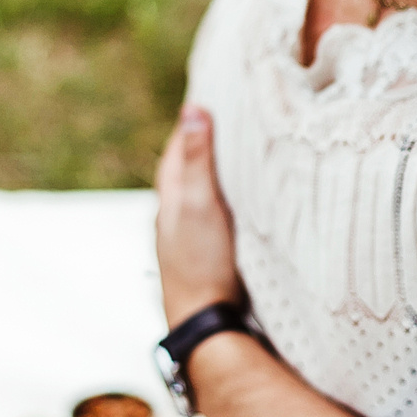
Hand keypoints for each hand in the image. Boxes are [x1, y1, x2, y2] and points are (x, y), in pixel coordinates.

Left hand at [155, 105, 243, 329]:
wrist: (205, 321)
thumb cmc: (202, 262)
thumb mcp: (200, 203)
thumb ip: (197, 159)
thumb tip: (193, 109)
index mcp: (170, 196)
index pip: (180, 145)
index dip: (196, 120)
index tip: (218, 95)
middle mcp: (176, 213)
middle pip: (190, 166)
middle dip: (210, 141)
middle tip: (235, 116)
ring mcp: (191, 234)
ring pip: (204, 191)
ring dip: (220, 171)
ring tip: (244, 151)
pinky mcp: (209, 251)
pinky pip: (217, 212)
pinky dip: (228, 196)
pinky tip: (245, 199)